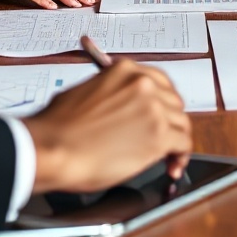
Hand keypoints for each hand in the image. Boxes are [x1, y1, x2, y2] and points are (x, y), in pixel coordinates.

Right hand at [28, 59, 192, 191]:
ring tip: (168, 157)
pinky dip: (181, 156)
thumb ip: (110, 93)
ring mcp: (153, 110)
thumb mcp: (84, 92)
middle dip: (169, 121)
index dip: (162, 102)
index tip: (161, 114)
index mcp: (124, 71)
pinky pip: (184, 144)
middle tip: (164, 137)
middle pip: (173, 102)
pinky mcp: (158, 136)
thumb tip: (119, 105)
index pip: (159, 82)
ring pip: (181, 123)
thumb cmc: (59, 127)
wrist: (53, 149)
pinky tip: (172, 166)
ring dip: (176, 140)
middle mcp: (143, 85)